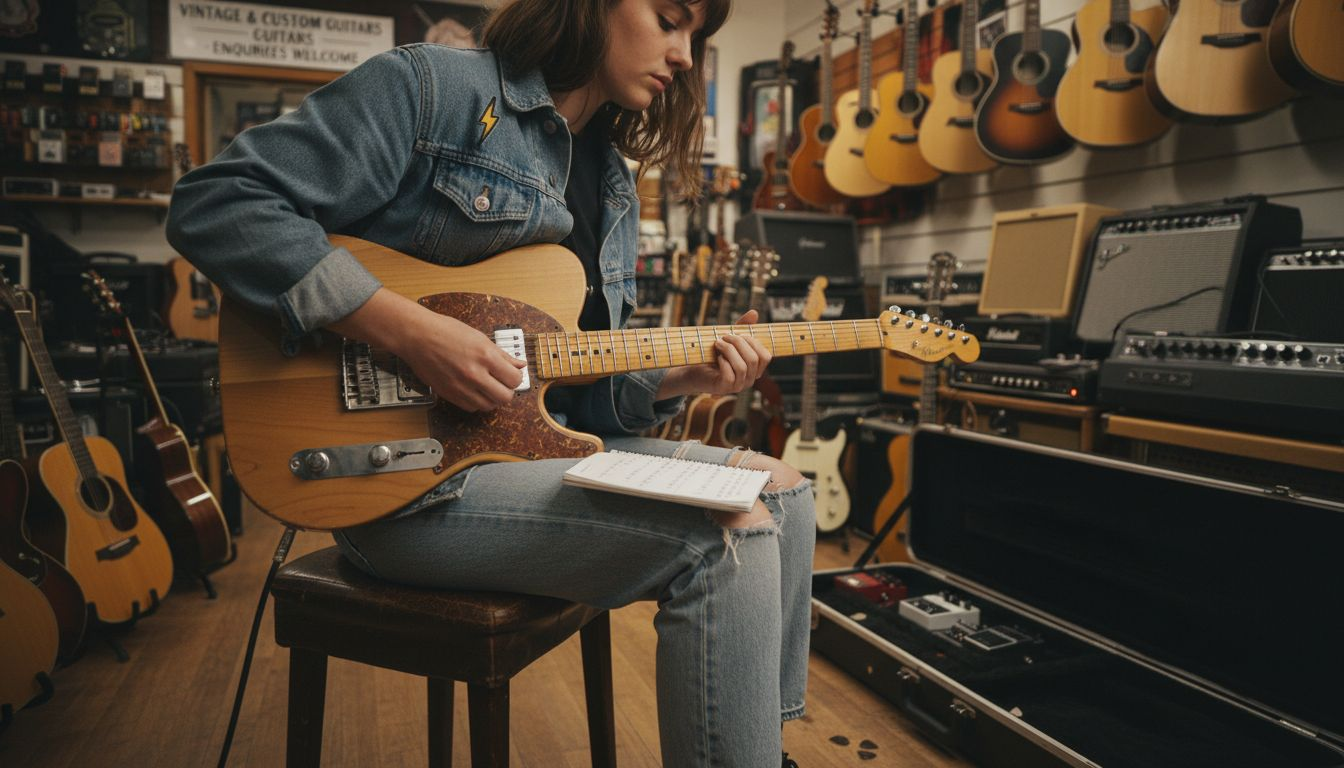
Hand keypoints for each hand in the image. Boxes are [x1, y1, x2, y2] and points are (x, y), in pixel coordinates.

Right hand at [398, 311, 526, 411]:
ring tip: (487, 387)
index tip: (511, 375)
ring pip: (489, 406)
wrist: (418, 336)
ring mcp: (461, 387)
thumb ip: (502, 354)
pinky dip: (476, 402)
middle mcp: (475, 374)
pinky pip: (472, 408)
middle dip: (507, 391)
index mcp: (485, 356)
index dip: (516, 378)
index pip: (514, 379)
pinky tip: (474, 390)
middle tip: (501, 383)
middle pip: (505, 397)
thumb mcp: (479, 337)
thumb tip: (519, 364)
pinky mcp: (450, 394)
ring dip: (492, 398)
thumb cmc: (445, 331)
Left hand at [657, 309, 771, 398]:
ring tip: (718, 343)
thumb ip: (743, 327)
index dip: (754, 342)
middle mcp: (749, 379)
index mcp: (755, 369)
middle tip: (724, 336)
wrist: (693, 368)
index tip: (738, 334)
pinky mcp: (724, 388)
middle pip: (754, 359)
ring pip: (743, 367)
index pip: (766, 356)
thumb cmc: (713, 354)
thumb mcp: (730, 338)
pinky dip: (723, 362)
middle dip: (739, 343)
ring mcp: (737, 386)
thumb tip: (754, 312)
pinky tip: (717, 357)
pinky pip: (730, 375)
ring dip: (729, 350)